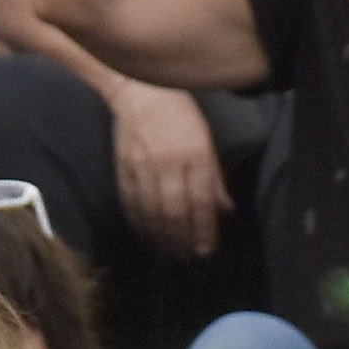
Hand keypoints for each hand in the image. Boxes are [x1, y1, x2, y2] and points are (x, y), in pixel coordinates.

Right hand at [111, 82, 232, 259]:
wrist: (140, 91)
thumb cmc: (180, 115)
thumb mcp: (206, 141)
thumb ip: (214, 179)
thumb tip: (225, 211)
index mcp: (195, 154)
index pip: (200, 201)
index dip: (203, 229)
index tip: (205, 250)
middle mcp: (169, 161)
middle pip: (174, 211)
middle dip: (182, 239)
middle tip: (187, 257)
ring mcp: (143, 165)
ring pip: (152, 211)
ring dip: (161, 237)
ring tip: (169, 251)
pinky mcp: (123, 166)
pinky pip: (130, 202)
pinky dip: (139, 223)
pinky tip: (147, 235)